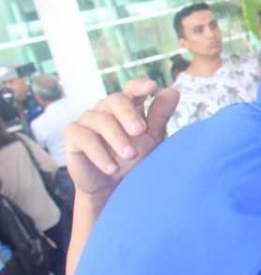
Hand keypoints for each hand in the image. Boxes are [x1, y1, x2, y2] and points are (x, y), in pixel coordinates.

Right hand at [65, 79, 178, 199]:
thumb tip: (173, 91)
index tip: (152, 87)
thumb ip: (160, 115)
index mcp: (128, 107)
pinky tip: (112, 168)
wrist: (114, 188)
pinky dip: (99, 153)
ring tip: (130, 155)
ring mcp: (88, 120)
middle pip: (115, 99)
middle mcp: (106, 109)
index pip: (132, 89)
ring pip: (100, 119)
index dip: (140, 86)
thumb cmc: (135, 159)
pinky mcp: (73, 135)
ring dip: (117, 138)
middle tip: (140, 131)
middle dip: (128, 114)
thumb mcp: (152, 138)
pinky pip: (83, 137)